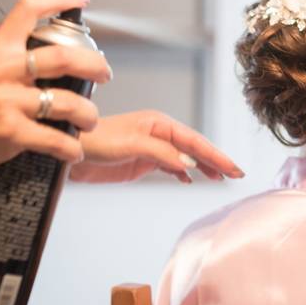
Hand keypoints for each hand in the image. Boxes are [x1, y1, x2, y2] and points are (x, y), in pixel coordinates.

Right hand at [0, 0, 111, 180]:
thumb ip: (18, 60)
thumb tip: (62, 58)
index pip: (28, 10)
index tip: (81, 1)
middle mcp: (3, 71)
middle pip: (64, 57)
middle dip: (95, 65)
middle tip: (105, 74)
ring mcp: (7, 101)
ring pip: (67, 102)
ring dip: (88, 113)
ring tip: (89, 119)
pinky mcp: (10, 132)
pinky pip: (55, 138)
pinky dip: (70, 147)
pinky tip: (72, 150)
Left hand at [70, 110, 243, 183]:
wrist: (69, 153)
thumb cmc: (96, 143)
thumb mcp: (131, 146)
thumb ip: (162, 155)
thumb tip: (190, 164)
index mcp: (159, 123)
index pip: (195, 141)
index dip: (216, 154)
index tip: (233, 168)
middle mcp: (159, 133)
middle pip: (194, 148)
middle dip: (215, 160)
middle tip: (236, 174)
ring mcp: (152, 147)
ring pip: (185, 157)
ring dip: (203, 167)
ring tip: (220, 178)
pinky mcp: (143, 161)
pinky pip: (171, 165)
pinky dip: (183, 172)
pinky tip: (190, 180)